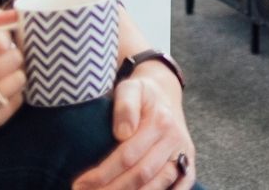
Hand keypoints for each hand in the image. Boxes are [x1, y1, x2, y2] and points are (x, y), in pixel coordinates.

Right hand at [0, 4, 24, 141]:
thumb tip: (13, 13)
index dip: (4, 38)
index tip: (0, 40)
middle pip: (13, 60)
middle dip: (12, 55)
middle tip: (2, 58)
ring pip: (19, 81)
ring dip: (15, 74)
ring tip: (0, 75)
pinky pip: (16, 102)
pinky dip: (13, 94)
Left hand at [72, 69, 194, 189]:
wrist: (165, 92)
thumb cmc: (141, 93)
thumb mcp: (129, 88)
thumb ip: (125, 105)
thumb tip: (122, 133)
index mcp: (159, 121)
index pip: (128, 155)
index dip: (103, 173)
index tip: (80, 183)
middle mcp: (174, 139)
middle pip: (142, 174)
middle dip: (112, 189)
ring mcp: (183, 152)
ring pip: (160, 183)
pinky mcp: (188, 162)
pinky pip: (182, 184)